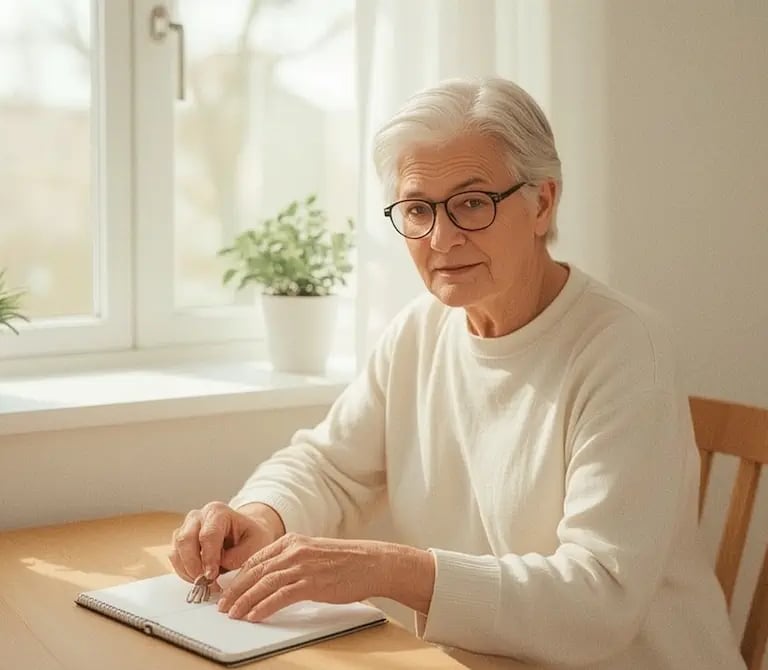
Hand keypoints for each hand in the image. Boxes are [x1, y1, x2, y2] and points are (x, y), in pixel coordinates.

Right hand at [169, 501, 283, 581]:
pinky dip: (184, 572)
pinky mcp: (181, 541)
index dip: (208, 558)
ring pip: (177, 550)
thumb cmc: (252, 537)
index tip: (213, 576)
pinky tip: (199, 579)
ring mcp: (187, 527)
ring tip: (205, 584)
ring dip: (188, 571)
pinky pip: (175, 558)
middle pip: (186, 540)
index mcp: (218, 512)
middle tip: (205, 583)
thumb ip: (236, 557)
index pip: (208, 535)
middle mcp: (199, 516)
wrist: (246, 533)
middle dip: (194, 566)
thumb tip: (214, 570)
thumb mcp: (255, 545)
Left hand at [217, 533, 435, 621]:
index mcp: (292, 541)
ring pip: (263, 584)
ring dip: (244, 601)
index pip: (256, 559)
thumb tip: (269, 578)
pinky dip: (263, 607)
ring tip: (233, 614)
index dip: (238, 576)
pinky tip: (254, 616)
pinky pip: (279, 596)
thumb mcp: (313, 553)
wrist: (371, 563)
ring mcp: (302, 566)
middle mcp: (293, 550)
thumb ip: (291, 560)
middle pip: (255, 572)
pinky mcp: (311, 583)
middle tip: (222, 606)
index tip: (227, 590)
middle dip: (235, 590)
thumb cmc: (345, 562)